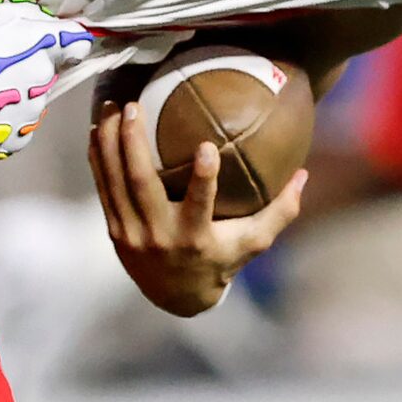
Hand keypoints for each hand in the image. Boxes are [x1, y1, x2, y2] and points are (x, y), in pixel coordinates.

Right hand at [0, 0, 93, 159]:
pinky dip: (5, 121)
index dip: (66, 42)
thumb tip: (50, 23)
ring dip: (16, 96)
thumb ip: (28, 16)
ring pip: (32, 101)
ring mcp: (30, 115)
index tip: (53, 43)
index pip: (76, 42)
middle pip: (47, 73)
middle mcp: (43, 83)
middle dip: (28, 68)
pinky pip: (19, 127)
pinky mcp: (15, 141)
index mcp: (40, 49)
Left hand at [88, 98, 303, 315]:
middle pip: (139, 184)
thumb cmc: (221, 260)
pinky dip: (98, 158)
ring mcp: (130, 232)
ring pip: (114, 181)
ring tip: (111, 107)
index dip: (203, 177)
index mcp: (194, 237)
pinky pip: (102, 187)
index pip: (199, 204)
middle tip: (134, 106)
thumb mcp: (253, 243)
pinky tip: (98, 130)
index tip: (207, 146)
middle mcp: (158, 235)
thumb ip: (280, 211)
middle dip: (132, 143)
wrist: (176, 296)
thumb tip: (304, 174)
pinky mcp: (114, 228)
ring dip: (109, 142)